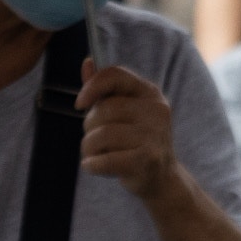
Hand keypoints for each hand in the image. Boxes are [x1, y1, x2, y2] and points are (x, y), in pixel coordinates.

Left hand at [77, 60, 176, 199]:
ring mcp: (154, 135)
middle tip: (95, 138)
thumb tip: (88, 62)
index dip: (92, 86)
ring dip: (88, 148)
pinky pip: (105, 160)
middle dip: (89, 126)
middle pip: (104, 109)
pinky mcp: (148, 160)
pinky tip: (94, 166)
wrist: (161, 178)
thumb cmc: (135, 141)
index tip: (79, 104)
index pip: (115, 75)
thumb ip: (105, 89)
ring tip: (94, 154)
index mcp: (149, 93)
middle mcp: (156, 110)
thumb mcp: (124, 112)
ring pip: (101, 135)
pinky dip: (92, 165)